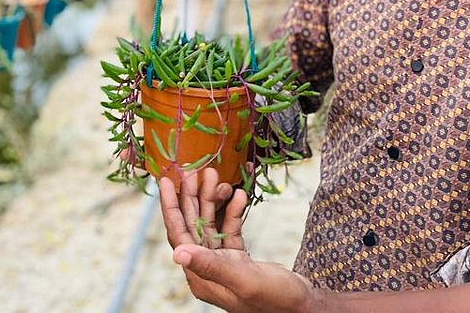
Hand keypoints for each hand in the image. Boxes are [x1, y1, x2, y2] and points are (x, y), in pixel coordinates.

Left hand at [159, 170, 317, 312]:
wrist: (305, 308)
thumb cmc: (276, 300)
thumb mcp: (243, 280)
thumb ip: (211, 265)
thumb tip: (177, 253)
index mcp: (201, 277)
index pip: (178, 235)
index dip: (170, 207)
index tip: (164, 180)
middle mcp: (207, 269)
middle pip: (192, 225)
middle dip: (192, 196)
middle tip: (193, 170)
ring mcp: (223, 263)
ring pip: (210, 223)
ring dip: (213, 200)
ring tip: (217, 177)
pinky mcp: (238, 259)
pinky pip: (229, 228)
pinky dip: (233, 211)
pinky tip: (239, 195)